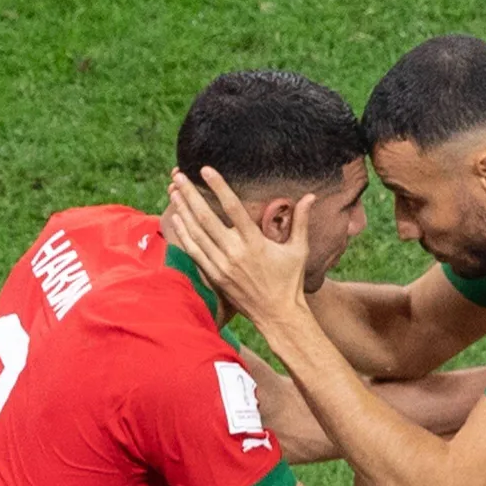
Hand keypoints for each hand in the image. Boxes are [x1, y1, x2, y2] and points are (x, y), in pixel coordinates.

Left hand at [164, 167, 314, 328]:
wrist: (278, 315)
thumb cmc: (290, 281)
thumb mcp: (299, 250)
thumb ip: (301, 221)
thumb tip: (311, 196)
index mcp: (255, 243)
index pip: (234, 208)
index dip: (219, 187)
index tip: (206, 169)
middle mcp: (235, 253)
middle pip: (206, 218)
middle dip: (190, 195)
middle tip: (178, 175)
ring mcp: (222, 265)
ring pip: (196, 233)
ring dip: (183, 211)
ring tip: (173, 191)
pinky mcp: (215, 276)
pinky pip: (194, 252)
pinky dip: (184, 234)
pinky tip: (176, 219)